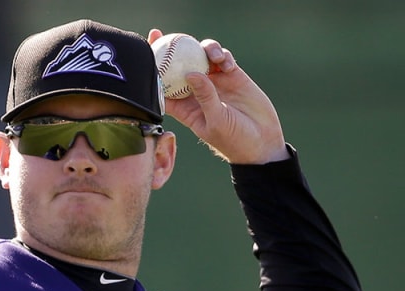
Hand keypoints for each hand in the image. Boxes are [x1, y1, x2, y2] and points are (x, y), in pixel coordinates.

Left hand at [148, 29, 287, 164]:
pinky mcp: (232, 76)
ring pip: (201, 57)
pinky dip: (222, 56)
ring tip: (213, 56)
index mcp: (185, 107)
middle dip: (167, 49)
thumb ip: (205, 97)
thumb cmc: (234, 140)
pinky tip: (226, 63)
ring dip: (203, 50)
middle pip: (178, 66)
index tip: (143, 57)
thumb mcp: (217, 121)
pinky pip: (223, 58)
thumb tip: (190, 73)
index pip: (163, 86)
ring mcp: (215, 82)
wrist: (261, 141)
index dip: (151, 71)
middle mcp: (197, 91)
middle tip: (158, 34)